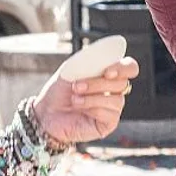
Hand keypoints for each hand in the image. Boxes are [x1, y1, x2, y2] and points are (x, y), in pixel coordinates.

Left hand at [21, 57, 140, 146]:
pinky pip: (110, 114)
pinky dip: (93, 109)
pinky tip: (80, 110)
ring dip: (92, 97)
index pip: (129, 67)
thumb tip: (107, 53)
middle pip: (122, 83)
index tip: (107, 72)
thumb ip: (90, 59)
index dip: (123, 68)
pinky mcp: (109, 123)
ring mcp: (113, 108)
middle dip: (97, 83)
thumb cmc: (59, 91)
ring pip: (116, 99)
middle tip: (76, 86)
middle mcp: (114, 91)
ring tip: (74, 99)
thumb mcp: (72, 69)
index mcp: (109, 74)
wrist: (46, 113)